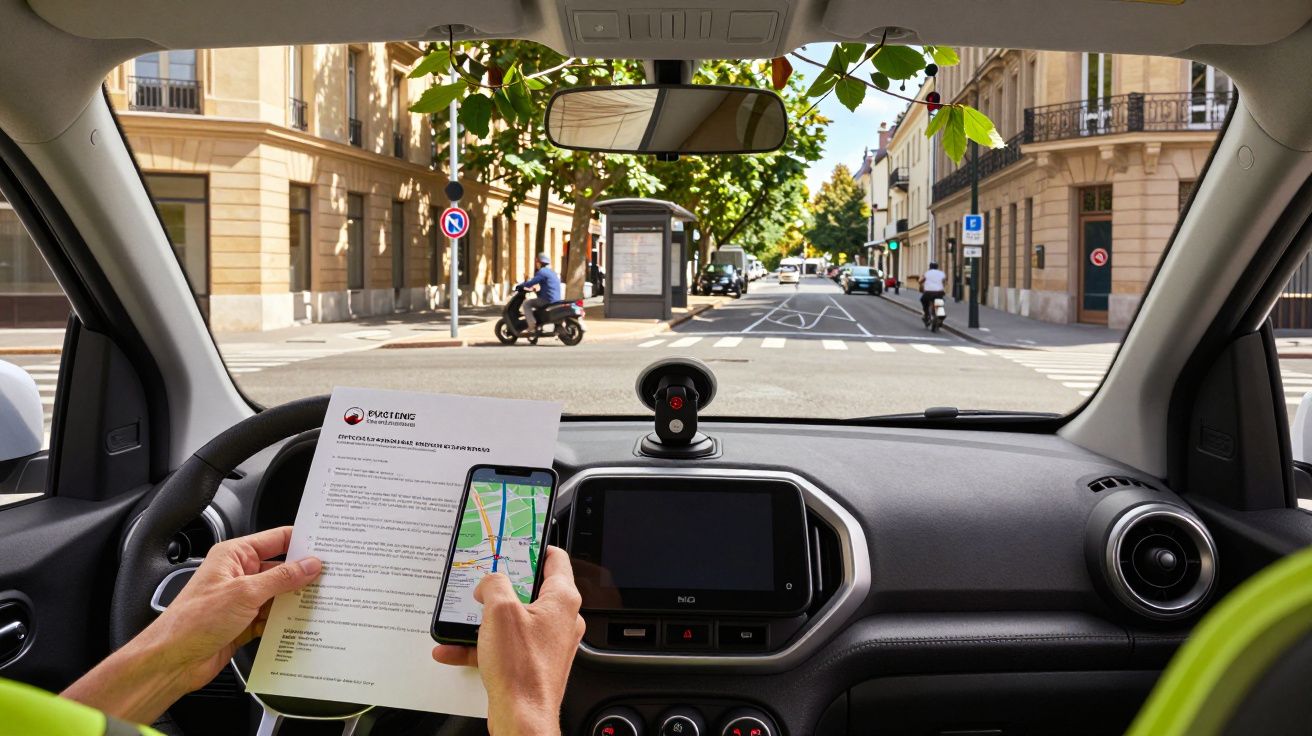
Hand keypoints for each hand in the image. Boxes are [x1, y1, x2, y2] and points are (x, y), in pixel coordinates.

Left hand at [63, 526, 320, 723]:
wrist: (172, 661)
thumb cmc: (192, 621)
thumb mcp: (245, 593)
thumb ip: (282, 578)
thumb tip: (309, 565)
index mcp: (234, 556)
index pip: (276, 539)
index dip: (302, 541)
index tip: (326, 546)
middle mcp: (239, 575)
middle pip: (281, 569)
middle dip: (304, 575)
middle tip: (331, 577)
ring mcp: (242, 600)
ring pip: (280, 595)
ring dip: (296, 601)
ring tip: (320, 602)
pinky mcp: (244, 624)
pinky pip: (273, 618)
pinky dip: (285, 622)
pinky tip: (300, 624)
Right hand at [433, 546, 584, 735]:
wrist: (522, 718)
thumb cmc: (522, 670)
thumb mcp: (499, 611)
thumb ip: (493, 584)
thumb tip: (489, 581)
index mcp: (562, 600)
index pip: (556, 559)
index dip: (537, 546)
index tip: (520, 542)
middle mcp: (560, 620)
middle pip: (531, 590)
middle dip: (503, 586)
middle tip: (485, 580)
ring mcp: (547, 643)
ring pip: (514, 620)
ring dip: (485, 619)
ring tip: (464, 616)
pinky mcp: (533, 663)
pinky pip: (505, 646)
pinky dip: (481, 645)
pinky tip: (454, 648)